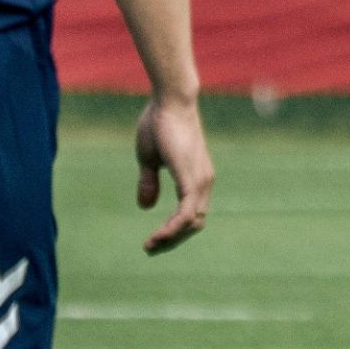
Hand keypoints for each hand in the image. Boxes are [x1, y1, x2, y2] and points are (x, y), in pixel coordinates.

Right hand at [135, 95, 213, 254]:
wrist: (169, 100)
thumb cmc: (159, 124)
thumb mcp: (149, 159)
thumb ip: (150, 182)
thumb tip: (146, 206)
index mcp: (197, 178)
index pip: (191, 215)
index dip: (174, 231)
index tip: (153, 241)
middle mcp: (204, 181)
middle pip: (195, 224)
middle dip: (173, 240)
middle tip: (151, 248)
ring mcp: (201, 180)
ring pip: (192, 222)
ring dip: (172, 238)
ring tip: (151, 245)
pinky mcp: (191, 177)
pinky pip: (186, 212)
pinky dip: (173, 228)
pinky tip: (158, 236)